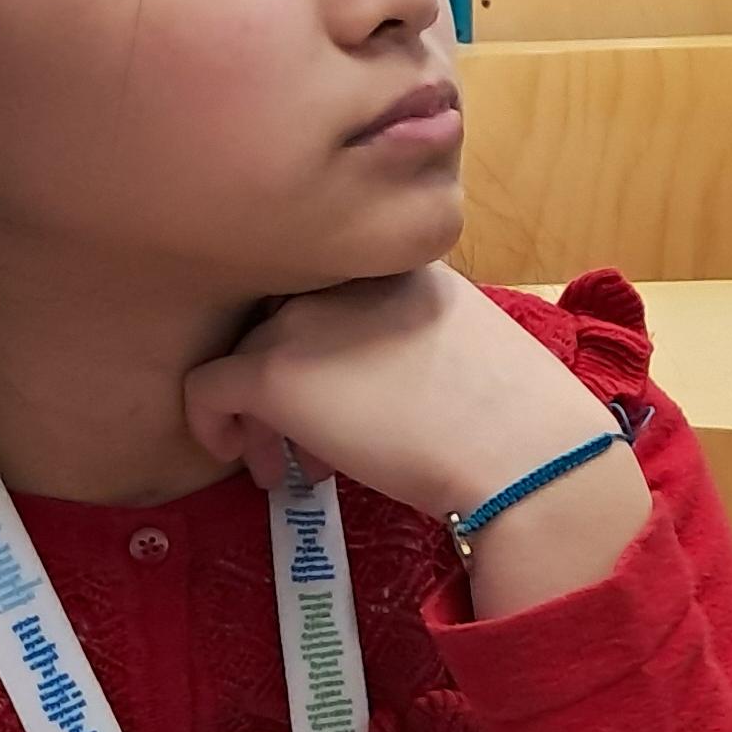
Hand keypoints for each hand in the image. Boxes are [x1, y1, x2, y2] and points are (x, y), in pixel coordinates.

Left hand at [184, 267, 649, 612]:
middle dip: (288, 385)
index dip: (329, 350)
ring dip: (259, 412)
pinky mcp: (271, 370)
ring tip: (280, 464)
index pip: (332, 294)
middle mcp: (344, 278)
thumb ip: (418, 339)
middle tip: (309, 441)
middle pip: (283, 322)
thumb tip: (386, 381)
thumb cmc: (522, 419)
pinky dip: (214, 424)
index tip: (350, 397)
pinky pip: (208, 388)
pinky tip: (242, 458)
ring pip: (244, 355)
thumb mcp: (473, 347)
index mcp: (403, 266)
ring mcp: (303, 319)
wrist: (523, 454)